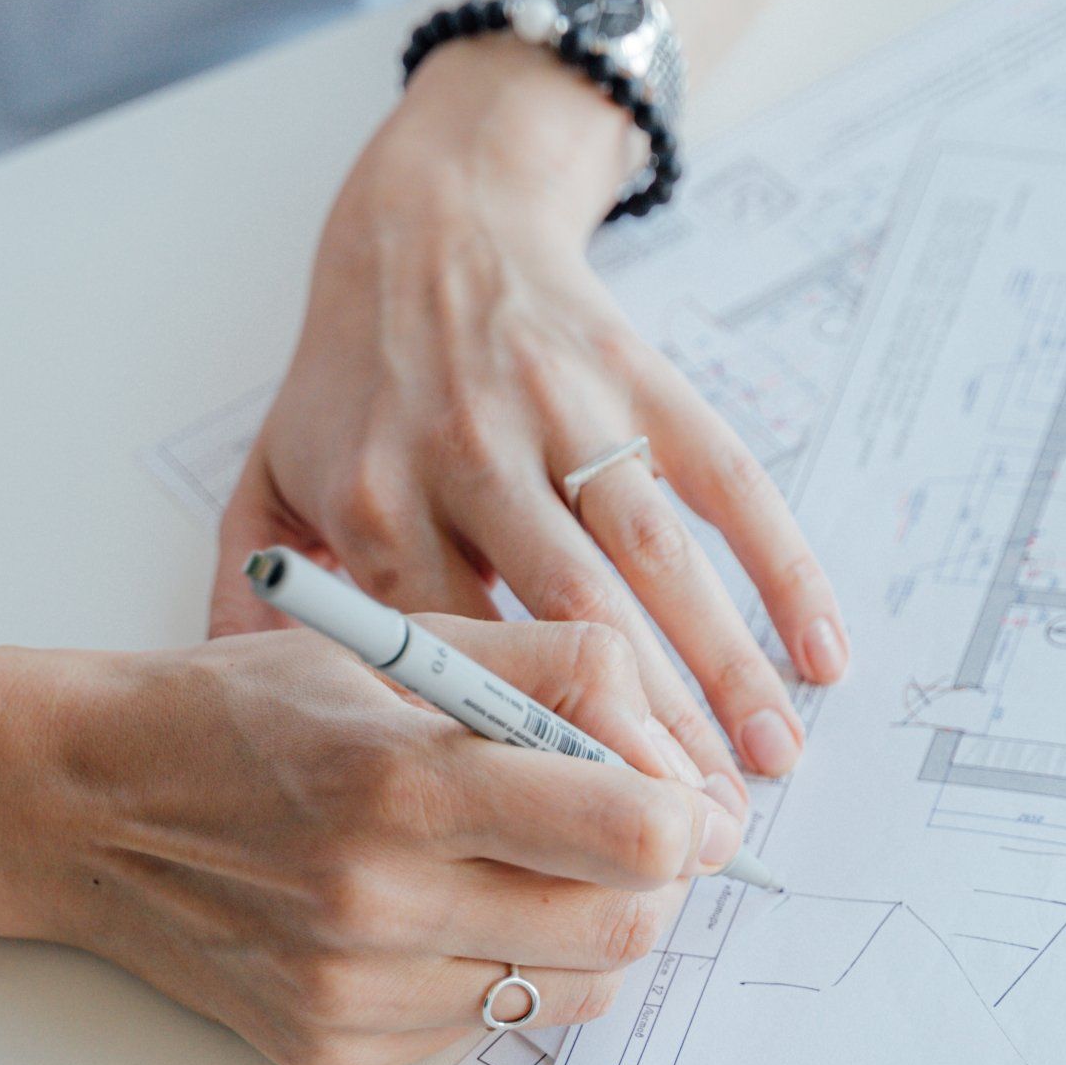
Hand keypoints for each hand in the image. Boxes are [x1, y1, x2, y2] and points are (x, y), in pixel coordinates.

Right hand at [11, 617, 745, 1064]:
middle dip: (653, 881)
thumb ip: (554, 672)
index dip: (688, 818)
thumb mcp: (395, 644)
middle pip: (623, 928)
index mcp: (404, 781)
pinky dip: (491, 971)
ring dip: (580, 930)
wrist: (83, 802)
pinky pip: (480, 1027)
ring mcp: (353, 991)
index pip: (633, 836)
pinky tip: (434, 912)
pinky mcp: (331, 1048)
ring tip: (524, 866)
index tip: (686, 801)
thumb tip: (676, 750)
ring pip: (565, 990)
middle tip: (623, 835)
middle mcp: (380, 901)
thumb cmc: (244, 710)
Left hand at [210, 34, 847, 781]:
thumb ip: (252, 601)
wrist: (430, 218)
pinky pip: (728, 479)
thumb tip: (244, 735)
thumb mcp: (270, 479)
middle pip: (570, 621)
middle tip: (697, 834)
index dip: (518, 754)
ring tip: (772, 763)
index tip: (567, 846)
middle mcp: (474, 456)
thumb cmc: (352, 378)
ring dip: (726, 669)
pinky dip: (784, 566)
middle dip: (643, 737)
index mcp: (378, 502)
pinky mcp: (644, 377)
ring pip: (657, 561)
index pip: (454, 658)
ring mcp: (567, 413)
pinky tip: (821, 652)